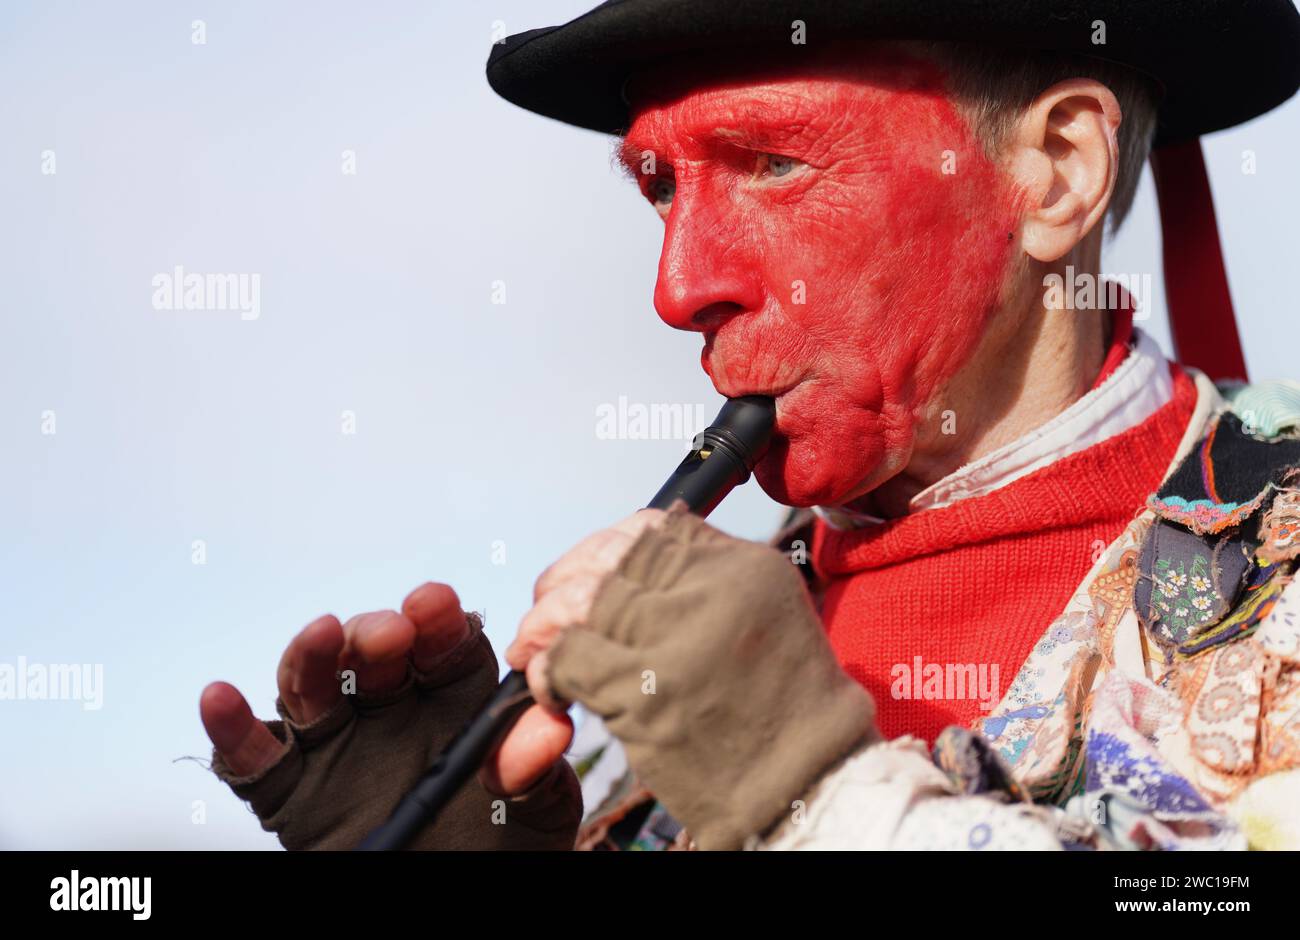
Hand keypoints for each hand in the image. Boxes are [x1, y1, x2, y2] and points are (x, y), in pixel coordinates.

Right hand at [200, 582, 580, 849]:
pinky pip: (254, 760)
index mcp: (455, 701)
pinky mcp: (293, 794)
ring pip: (312, 690)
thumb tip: (545, 730)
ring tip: (319, 635)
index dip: (437, 620)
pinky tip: (222, 698)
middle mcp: (393, 712)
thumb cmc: (504, 851)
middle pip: (372, 656)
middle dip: (375, 635)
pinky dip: (233, 729)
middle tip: (390, 634)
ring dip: (309, 658)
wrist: (456, 901)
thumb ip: (536, 769)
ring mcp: (339, 748)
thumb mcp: (538, 813)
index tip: (435, 604)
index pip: (444, 644)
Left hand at [507, 505, 877, 849]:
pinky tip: (552, 691)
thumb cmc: (780, 706)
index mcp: (742, 565)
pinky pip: (567, 660)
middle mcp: (710, 590)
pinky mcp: (644, 694)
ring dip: (543, 627)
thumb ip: (704, 576)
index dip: (602, 548)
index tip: (583, 573)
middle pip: (607, 561)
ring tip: (534, 650)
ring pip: (578, 603)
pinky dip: (545, 673)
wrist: (806, 781)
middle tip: (543, 615)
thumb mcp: (764, 613)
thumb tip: (627, 554)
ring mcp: (676, 640)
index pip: (651, 529)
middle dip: (562, 584)